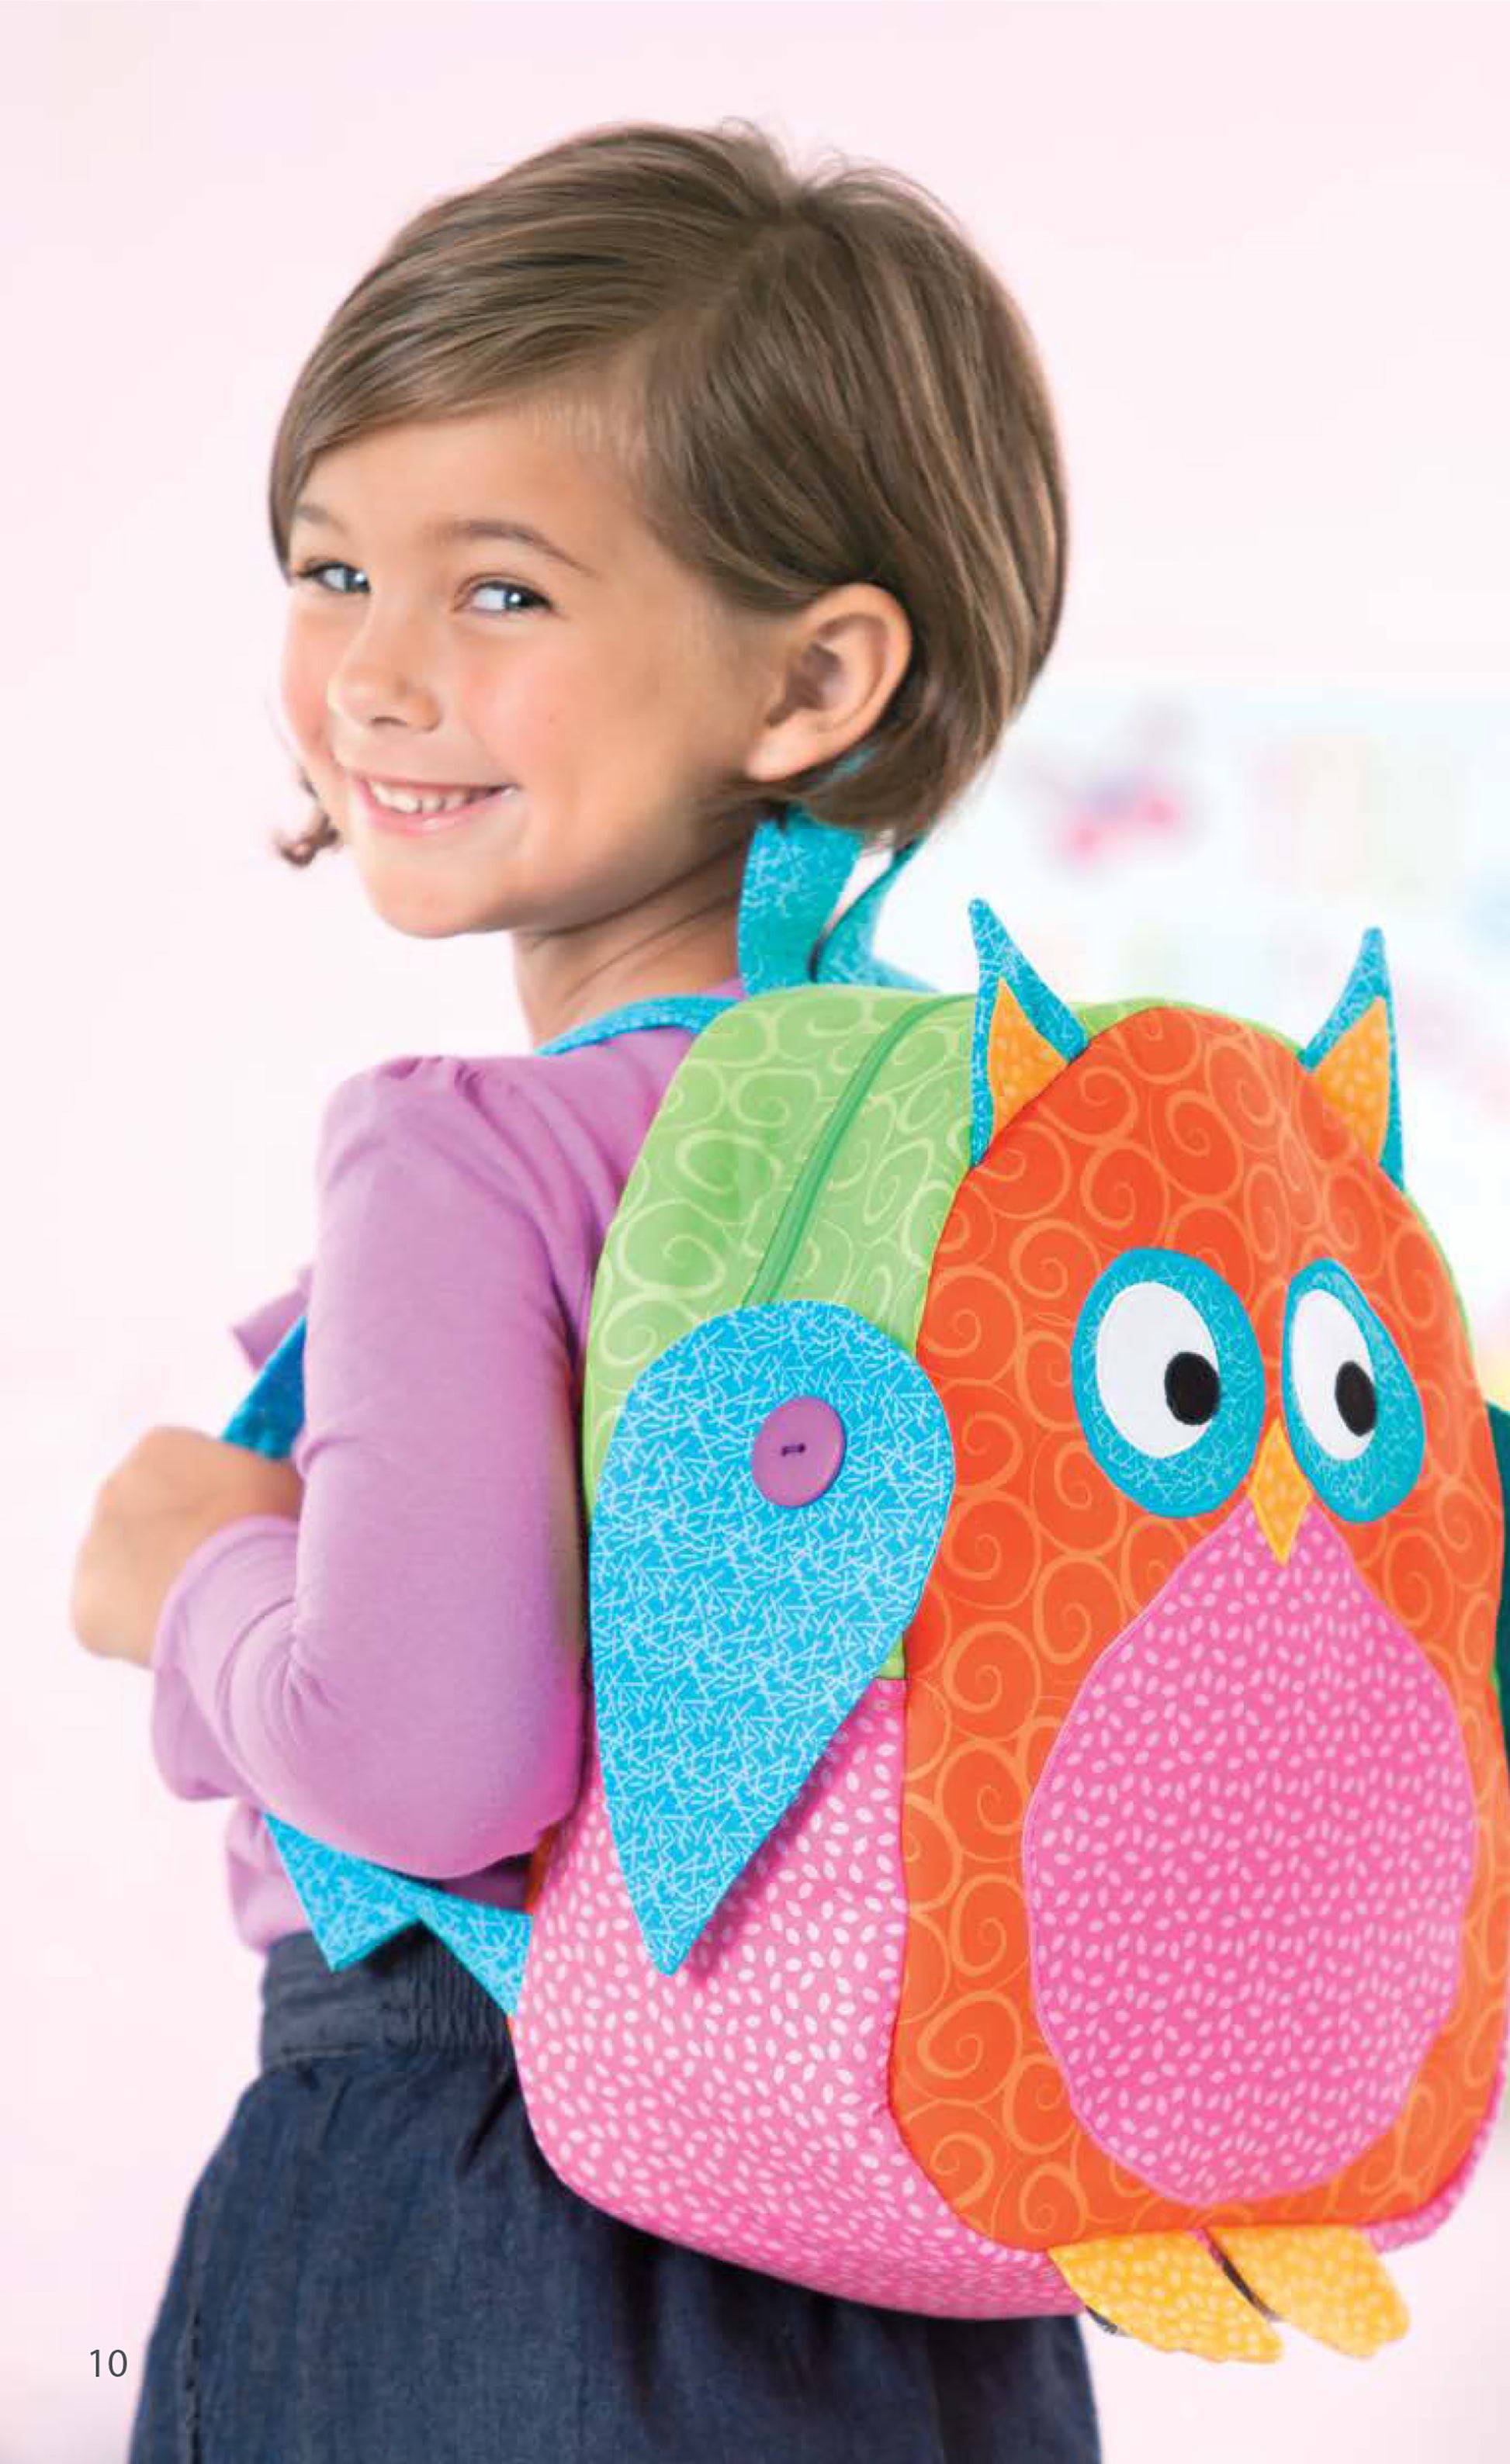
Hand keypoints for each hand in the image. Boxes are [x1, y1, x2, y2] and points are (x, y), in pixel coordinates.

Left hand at [70, 1424, 304, 1669]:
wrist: (237, 1593)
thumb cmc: (269, 1527)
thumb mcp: (286, 1480)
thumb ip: (270, 1472)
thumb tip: (275, 1476)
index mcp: (161, 1448)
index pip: (183, 1468)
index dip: (215, 1499)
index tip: (242, 1525)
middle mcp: (113, 1488)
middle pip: (149, 1515)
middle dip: (179, 1538)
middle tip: (224, 1568)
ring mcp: (93, 1547)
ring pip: (127, 1567)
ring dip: (157, 1581)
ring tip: (206, 1606)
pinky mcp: (85, 1603)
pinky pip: (115, 1617)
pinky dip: (139, 1628)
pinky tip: (179, 1634)